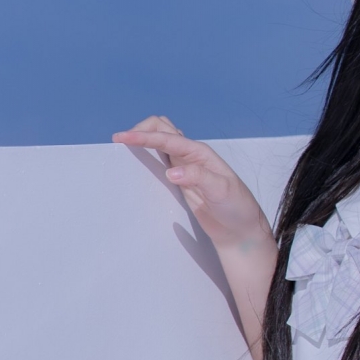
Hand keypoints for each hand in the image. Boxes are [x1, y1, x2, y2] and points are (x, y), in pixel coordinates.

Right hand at [113, 117, 272, 256]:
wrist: (239, 229)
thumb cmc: (236, 207)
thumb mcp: (221, 191)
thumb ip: (199, 178)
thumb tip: (171, 171)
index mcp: (200, 153)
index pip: (168, 138)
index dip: (144, 137)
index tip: (122, 138)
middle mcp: (190, 156)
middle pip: (162, 130)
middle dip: (141, 130)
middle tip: (120, 141)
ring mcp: (184, 168)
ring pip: (160, 143)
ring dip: (143, 140)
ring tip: (122, 148)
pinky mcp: (179, 181)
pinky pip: (159, 162)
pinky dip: (146, 156)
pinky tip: (136, 164)